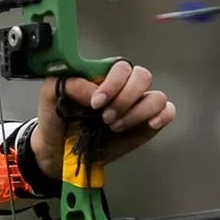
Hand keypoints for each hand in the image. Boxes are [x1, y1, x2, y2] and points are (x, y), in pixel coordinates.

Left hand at [30, 60, 175, 179]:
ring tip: (115, 127)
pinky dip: (163, 115)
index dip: (113, 83)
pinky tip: (150, 124)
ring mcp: (137, 106)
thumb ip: (69, 82)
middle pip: (142, 77)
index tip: (96, 103)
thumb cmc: (56, 120)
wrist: (59, 153)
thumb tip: (95, 92)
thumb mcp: (51, 94)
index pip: (121, 67)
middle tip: (106, 118)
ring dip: (138, 112)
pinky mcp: (147, 124)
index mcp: (103, 76)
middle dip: (125, 99)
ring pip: (156, 96)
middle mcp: (124, 88)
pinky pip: (168, 111)